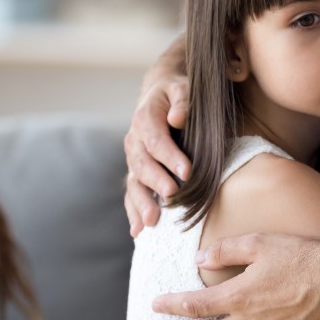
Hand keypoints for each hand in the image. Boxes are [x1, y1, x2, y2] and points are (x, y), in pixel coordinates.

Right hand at [124, 66, 190, 237]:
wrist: (160, 95)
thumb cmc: (176, 93)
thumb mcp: (181, 87)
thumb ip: (182, 100)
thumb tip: (177, 117)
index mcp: (145, 119)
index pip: (155, 140)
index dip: (169, 156)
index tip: (187, 172)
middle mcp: (134, 140)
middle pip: (142, 164)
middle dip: (157, 182)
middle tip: (172, 196)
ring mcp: (133, 158)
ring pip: (134, 182)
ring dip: (141, 203)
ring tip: (152, 222)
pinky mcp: (136, 172)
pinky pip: (132, 192)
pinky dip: (133, 211)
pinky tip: (138, 231)